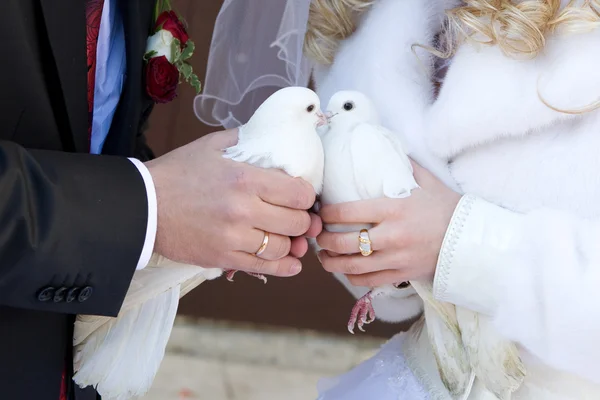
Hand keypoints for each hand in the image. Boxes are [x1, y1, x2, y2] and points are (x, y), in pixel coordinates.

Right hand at [145, 129, 319, 276]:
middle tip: (297, 216)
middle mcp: (242, 211)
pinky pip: (264, 268)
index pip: (300, 194)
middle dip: (302, 219)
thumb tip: (274, 136)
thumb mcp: (212, 146)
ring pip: (283, 248)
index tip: (301, 195)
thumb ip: (246, 139)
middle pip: (296, 223)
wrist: (142, 205)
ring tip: (288, 235)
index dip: (306, 195)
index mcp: (244, 179)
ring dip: (291, 242)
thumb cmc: (178, 173)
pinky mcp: (222, 259)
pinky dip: (283, 267)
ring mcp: (233, 239)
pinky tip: (291, 262)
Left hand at [316, 161, 460, 286]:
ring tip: (323, 257)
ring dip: (331, 263)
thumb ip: (400, 164)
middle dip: (324, 240)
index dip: (326, 214)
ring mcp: (397, 258)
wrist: (471, 237)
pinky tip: (345, 270)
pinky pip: (369, 281)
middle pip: (344, 243)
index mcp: (393, 208)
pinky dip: (352, 277)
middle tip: (318, 235)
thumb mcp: (424, 180)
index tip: (320, 213)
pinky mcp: (403, 274)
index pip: (347, 212)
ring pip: (352, 266)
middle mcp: (392, 235)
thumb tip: (381, 143)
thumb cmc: (446, 206)